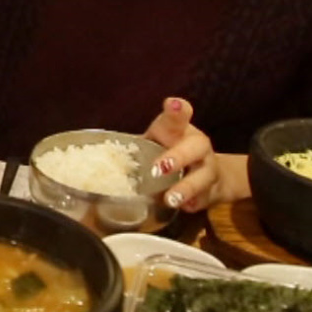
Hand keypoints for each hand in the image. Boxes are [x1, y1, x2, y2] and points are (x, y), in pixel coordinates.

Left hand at [143, 97, 249, 212]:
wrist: (207, 176)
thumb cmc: (170, 153)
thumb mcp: (155, 144)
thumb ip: (137, 146)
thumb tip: (100, 155)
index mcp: (179, 130)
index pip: (179, 117)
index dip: (177, 110)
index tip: (173, 104)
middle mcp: (197, 146)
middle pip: (194, 147)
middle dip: (178, 156)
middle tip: (159, 168)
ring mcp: (207, 169)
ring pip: (202, 177)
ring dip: (185, 188)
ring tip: (170, 198)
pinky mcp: (211, 191)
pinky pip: (203, 199)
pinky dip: (192, 203)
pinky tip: (184, 207)